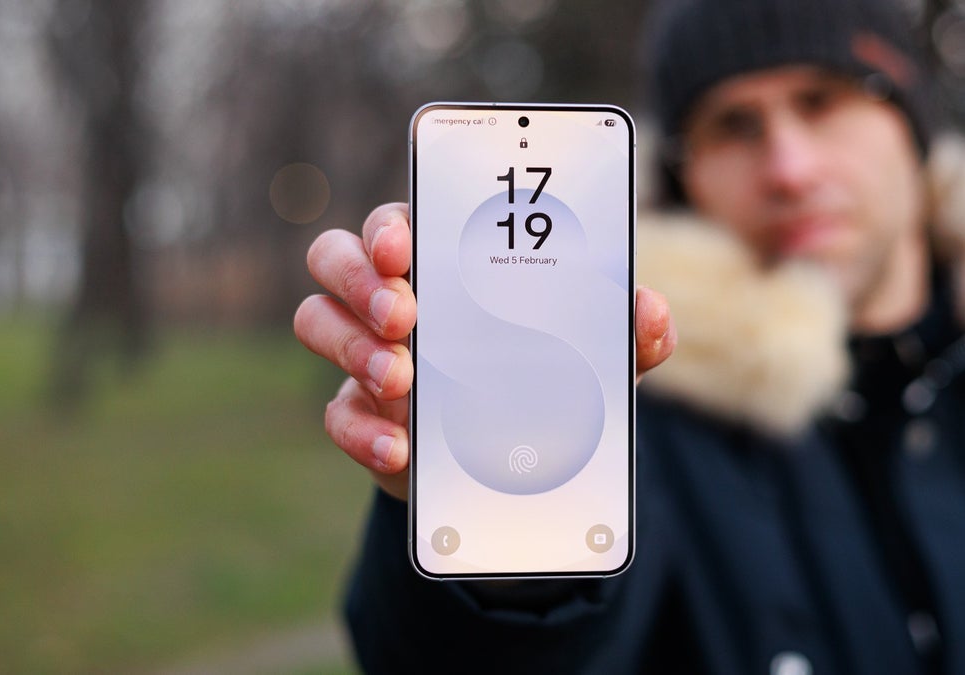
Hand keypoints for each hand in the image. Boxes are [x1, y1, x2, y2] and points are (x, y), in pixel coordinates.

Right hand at [295, 203, 675, 499]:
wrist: (515, 465)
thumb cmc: (546, 380)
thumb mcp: (591, 358)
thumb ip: (623, 334)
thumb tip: (648, 310)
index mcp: (444, 261)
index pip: (399, 219)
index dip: (390, 224)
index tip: (404, 246)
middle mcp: (393, 296)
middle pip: (336, 255)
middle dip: (359, 278)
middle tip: (404, 316)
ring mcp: (368, 353)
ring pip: (316, 320)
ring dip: (350, 345)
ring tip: (402, 380)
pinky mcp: (360, 414)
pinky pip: (335, 411)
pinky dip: (362, 431)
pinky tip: (399, 448)